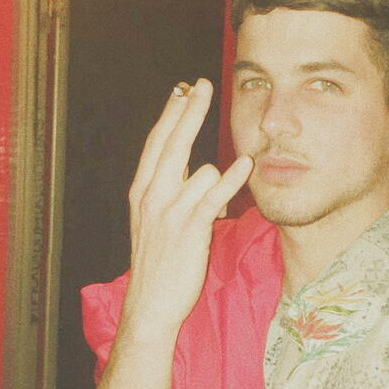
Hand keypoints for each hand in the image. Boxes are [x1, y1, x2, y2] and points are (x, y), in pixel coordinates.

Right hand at [119, 78, 251, 335]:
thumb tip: (205, 172)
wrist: (150, 305)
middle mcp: (151, 195)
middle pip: (172, 142)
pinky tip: (245, 165)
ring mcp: (169, 211)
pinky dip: (231, 179)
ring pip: (197, 168)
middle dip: (188, 110)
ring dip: (217, 176)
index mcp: (142, 190)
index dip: (170, 114)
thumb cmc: (161, 264)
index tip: (182, 89)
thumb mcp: (159, 221)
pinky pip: (212, 195)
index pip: (156, 142)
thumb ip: (177, 192)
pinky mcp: (189, 228)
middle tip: (202, 84)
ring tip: (228, 190)